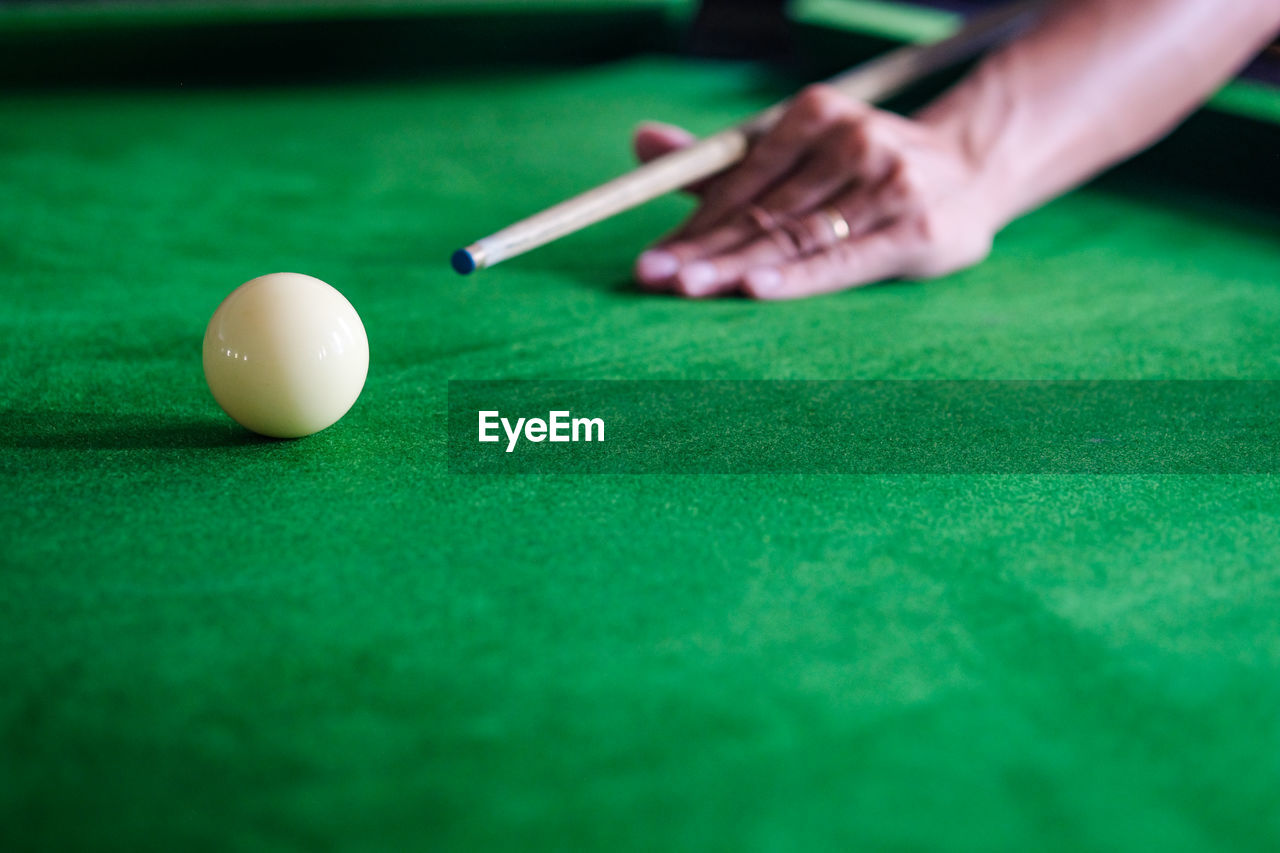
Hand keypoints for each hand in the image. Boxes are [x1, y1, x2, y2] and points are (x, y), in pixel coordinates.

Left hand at [632, 85, 1001, 299]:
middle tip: (653, 276)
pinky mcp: (919, 230)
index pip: (743, 178)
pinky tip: (758, 287)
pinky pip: (845, 260)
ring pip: (798, 236)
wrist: (972, 172)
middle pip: (764, 210)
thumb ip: (722, 161)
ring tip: (688, 287)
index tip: (652, 258)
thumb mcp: (797, 156)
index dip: (694, 222)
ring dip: (737, 265)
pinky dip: (799, 276)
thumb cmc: (861, 172)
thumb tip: (641, 140)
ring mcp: (890, 184)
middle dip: (703, 249)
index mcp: (818, 113)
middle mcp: (855, 141)